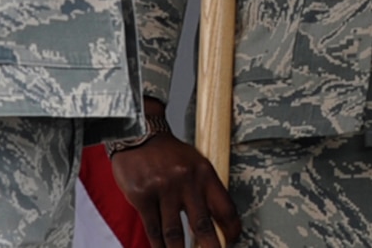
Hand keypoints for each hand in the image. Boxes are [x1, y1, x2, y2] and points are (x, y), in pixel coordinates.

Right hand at [109, 102, 241, 245]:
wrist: (139, 134)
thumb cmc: (169, 154)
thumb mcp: (195, 164)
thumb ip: (205, 190)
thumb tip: (218, 222)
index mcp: (204, 172)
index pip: (225, 207)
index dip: (232, 230)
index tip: (232, 241)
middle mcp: (186, 180)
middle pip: (202, 225)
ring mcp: (163, 189)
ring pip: (175, 233)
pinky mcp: (142, 196)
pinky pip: (153, 229)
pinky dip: (159, 246)